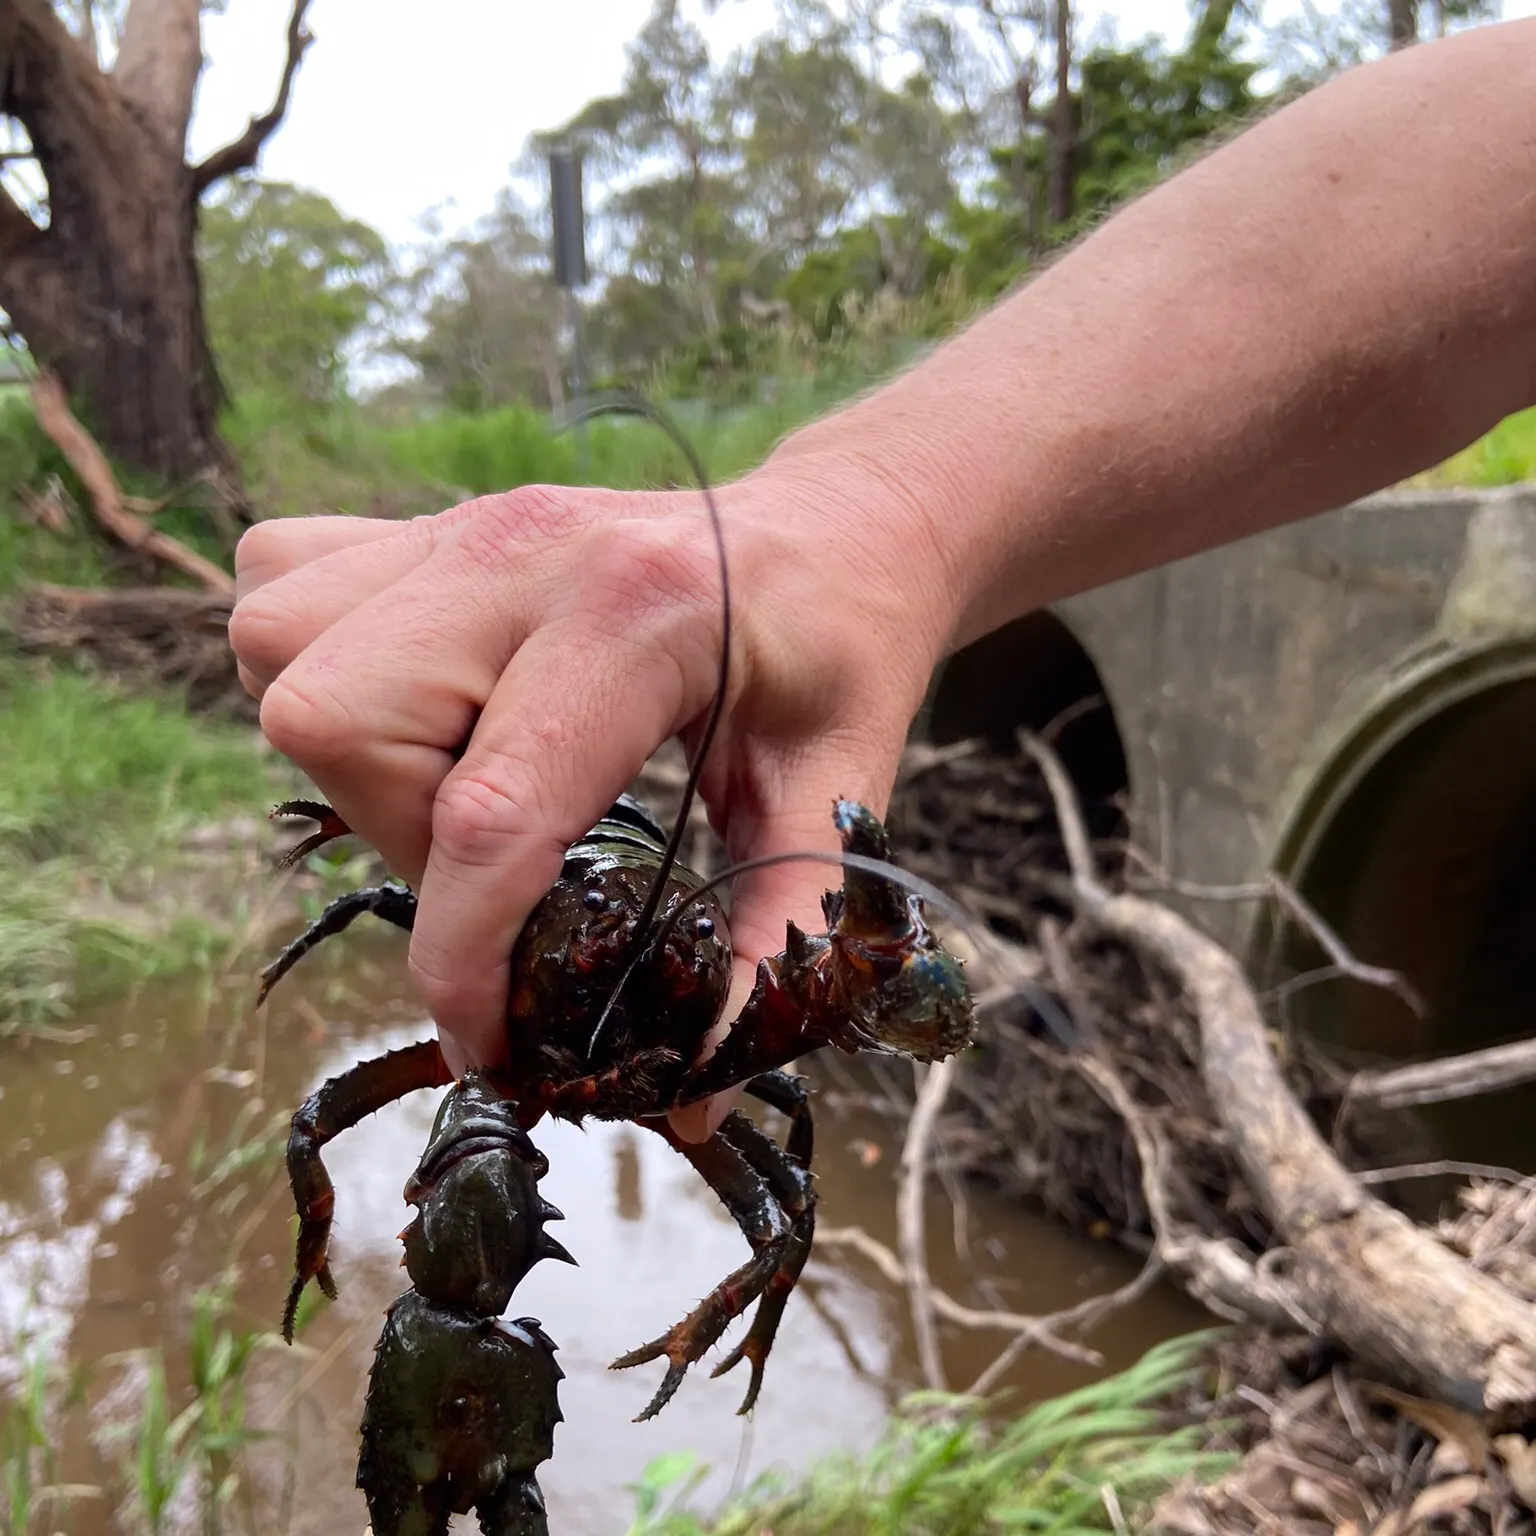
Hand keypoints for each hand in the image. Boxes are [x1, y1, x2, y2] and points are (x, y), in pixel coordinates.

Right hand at [230, 463, 957, 1138]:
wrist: (842, 527)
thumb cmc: (847, 654)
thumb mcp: (838, 797)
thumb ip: (769, 944)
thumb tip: (691, 1105)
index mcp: (641, 616)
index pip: (490, 810)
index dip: (465, 960)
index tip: (488, 1042)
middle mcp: (524, 551)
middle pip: (335, 718)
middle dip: (396, 836)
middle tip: (502, 859)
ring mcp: (466, 525)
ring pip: (281, 646)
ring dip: (354, 755)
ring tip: (465, 777)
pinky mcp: (435, 526)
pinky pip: (284, 582)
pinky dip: (318, 665)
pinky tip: (424, 708)